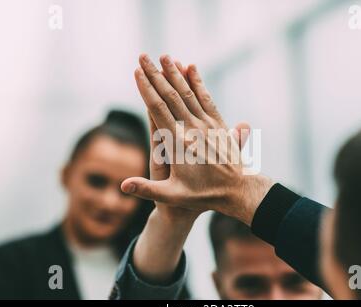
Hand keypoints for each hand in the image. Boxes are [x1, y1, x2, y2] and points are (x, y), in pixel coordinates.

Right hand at [122, 54, 272, 224]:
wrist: (237, 191)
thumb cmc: (203, 196)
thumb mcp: (173, 196)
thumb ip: (147, 189)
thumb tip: (122, 186)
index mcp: (179, 143)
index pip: (158, 110)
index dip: (147, 89)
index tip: (137, 72)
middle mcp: (193, 129)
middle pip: (171, 96)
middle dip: (156, 75)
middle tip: (144, 56)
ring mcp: (208, 125)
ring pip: (188, 93)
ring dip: (175, 73)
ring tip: (164, 56)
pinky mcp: (218, 124)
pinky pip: (206, 98)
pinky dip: (198, 82)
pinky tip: (192, 68)